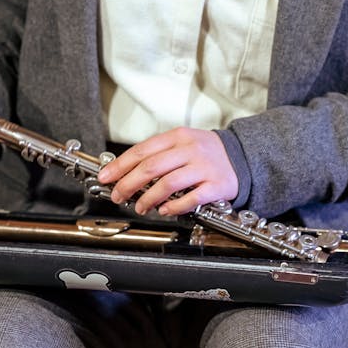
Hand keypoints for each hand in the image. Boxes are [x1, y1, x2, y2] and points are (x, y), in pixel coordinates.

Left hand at [97, 128, 237, 216]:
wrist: (242, 157)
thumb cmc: (205, 153)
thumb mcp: (181, 144)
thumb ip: (157, 155)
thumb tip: (126, 172)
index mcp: (177, 137)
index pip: (142, 150)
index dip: (120, 166)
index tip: (106, 178)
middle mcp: (189, 149)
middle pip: (151, 167)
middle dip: (128, 184)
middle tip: (118, 196)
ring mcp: (203, 167)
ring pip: (167, 183)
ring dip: (148, 198)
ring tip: (141, 207)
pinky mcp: (216, 185)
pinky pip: (190, 198)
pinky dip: (174, 207)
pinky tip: (165, 210)